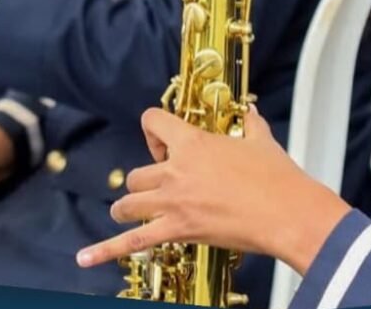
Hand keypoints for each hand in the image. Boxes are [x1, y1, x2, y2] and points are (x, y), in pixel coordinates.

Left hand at [74, 108, 350, 275]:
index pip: (153, 121)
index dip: (154, 129)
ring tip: (129, 211)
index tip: (163, 140)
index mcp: (194, 143)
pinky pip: (132, 242)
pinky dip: (105, 250)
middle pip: (137, 172)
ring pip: (128, 203)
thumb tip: (250, 112)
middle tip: (163, 184)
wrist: (286, 212)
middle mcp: (175, 171)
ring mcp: (172, 203)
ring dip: (127, 207)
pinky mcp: (177, 230)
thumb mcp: (261, 141)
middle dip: (145, 179)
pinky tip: (84, 258)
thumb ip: (250, 124)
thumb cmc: (277, 177)